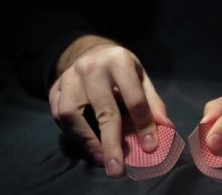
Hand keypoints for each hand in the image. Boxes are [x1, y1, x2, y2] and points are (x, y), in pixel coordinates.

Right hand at [49, 42, 172, 177]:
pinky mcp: (55, 88)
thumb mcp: (141, 78)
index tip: (150, 147)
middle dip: (112, 143)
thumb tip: (166, 128)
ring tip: (101, 160)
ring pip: (72, 114)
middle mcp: (92, 68)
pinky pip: (59, 116)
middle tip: (117, 169)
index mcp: (119, 61)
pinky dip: (73, 134)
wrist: (90, 52)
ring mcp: (69, 77)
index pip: (135, 99)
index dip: (144, 125)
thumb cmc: (121, 69)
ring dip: (87, 141)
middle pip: (104, 111)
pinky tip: (88, 145)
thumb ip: (153, 102)